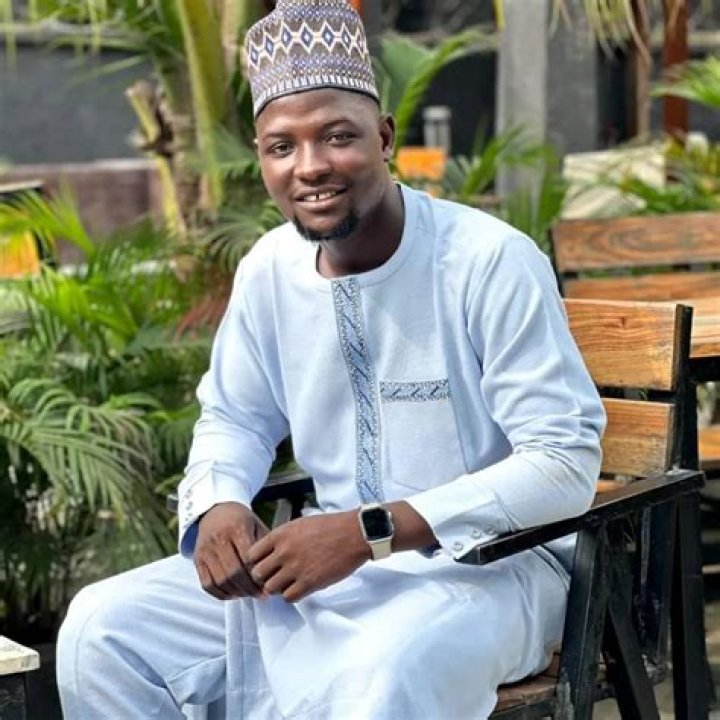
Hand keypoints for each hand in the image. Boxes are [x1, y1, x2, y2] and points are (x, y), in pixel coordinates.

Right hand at [194, 502, 268, 600]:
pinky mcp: (197, 559)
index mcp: (236, 527)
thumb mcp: (256, 525)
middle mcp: (218, 538)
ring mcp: (205, 550)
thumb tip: (274, 572)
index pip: (247, 558)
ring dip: (236, 593)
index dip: (258, 575)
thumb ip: (264, 546)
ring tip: (249, 594)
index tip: (268, 585)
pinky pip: (207, 584)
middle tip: (261, 595)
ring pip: (220, 581)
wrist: (215, 511)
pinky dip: (221, 594)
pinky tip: (233, 594)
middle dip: (249, 588)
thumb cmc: (241, 521)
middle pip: (233, 572)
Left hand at [246, 511, 369, 602]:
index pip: (251, 555)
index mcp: (281, 535)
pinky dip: (292, 595)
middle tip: (274, 576)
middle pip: (258, 574)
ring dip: (278, 587)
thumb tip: (269, 552)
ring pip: (271, 588)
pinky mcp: (309, 583)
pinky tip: (300, 587)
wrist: (355, 533)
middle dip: (265, 577)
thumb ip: (282, 538)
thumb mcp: (300, 524)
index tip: (264, 564)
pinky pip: (288, 598)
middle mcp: (284, 552)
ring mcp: (296, 568)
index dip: (256, 562)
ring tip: (288, 582)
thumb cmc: (330, 526)